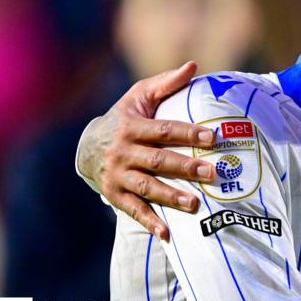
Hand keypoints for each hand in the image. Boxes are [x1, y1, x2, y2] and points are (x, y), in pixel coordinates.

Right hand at [78, 61, 217, 239]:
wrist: (87, 145)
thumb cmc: (125, 117)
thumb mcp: (140, 96)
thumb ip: (167, 83)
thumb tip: (193, 66)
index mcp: (131, 127)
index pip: (164, 131)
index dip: (188, 134)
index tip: (212, 138)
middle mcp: (122, 152)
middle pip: (158, 161)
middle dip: (186, 168)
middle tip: (213, 173)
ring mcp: (117, 176)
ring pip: (147, 187)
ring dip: (171, 197)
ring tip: (195, 204)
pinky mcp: (115, 195)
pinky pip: (133, 210)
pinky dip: (149, 222)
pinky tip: (167, 234)